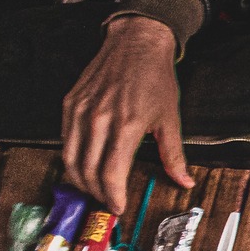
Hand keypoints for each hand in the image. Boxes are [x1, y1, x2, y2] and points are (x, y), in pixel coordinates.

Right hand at [61, 15, 191, 213]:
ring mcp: (80, 111)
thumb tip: (184, 181)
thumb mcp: (170, 119)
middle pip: (87, 172)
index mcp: (126, 126)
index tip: (119, 207)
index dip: (113, 197)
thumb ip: (174, 155)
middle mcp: (99, 120)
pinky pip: (65, 140)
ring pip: (70, 159)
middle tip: (107, 202)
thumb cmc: (156, 79)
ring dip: (80, 180)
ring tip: (95, 189)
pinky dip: (72, 158)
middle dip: (96, 194)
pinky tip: (84, 165)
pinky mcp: (69, 104)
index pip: (111, 175)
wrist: (136, 44)